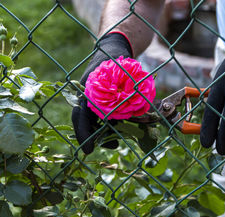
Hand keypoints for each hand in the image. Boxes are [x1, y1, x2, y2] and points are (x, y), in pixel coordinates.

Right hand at [71, 32, 131, 153]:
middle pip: (84, 122)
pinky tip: (116, 132)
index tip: (88, 150)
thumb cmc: (117, 60)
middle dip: (92, 138)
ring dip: (100, 133)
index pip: (80, 116)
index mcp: (87, 91)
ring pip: (91, 120)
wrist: (112, 49)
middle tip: (106, 147)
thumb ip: (126, 93)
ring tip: (114, 143)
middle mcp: (85, 96)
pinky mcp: (97, 100)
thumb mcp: (122, 75)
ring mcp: (90, 98)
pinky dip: (105, 125)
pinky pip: (98, 116)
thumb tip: (134, 114)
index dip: (84, 134)